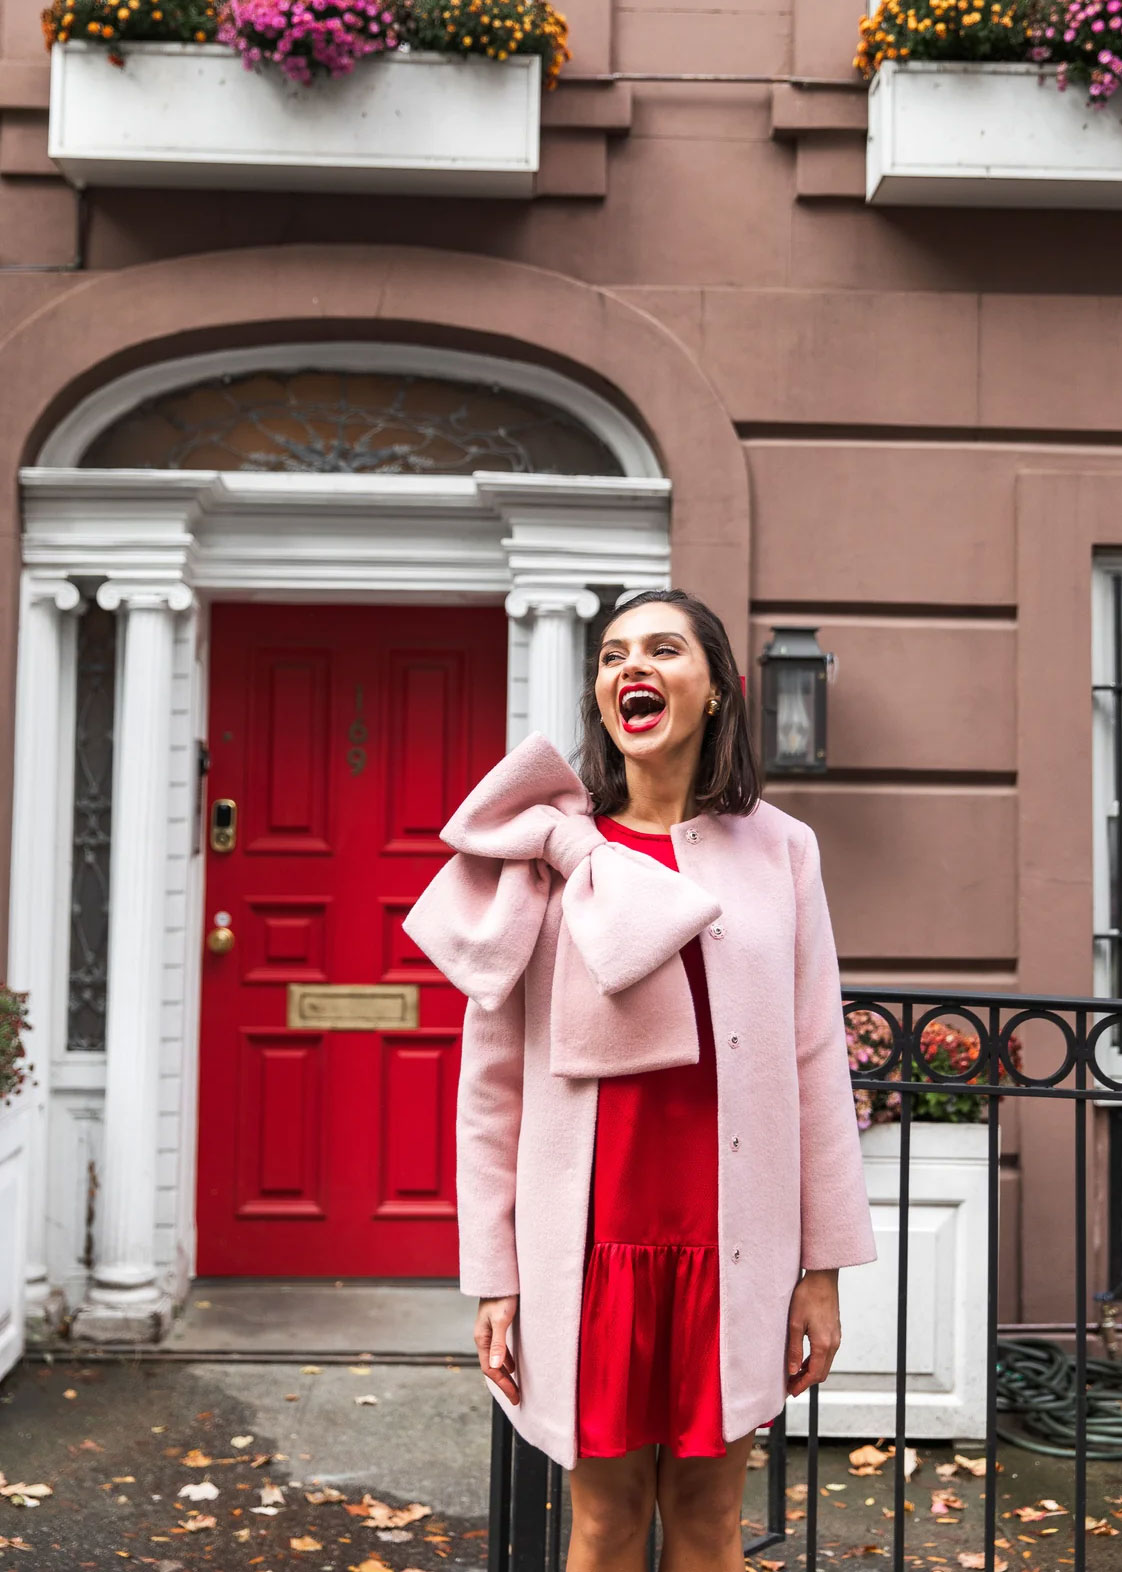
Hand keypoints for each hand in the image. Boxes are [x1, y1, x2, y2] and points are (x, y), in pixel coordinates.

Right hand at [475, 1295, 519, 1404]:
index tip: (515, 1397)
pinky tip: (514, 1366)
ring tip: (515, 1386)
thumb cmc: (501, 1296)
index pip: (490, 1369)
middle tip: (516, 1397)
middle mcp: (483, 1338)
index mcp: (482, 1338)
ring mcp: (489, 1333)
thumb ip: (499, 1343)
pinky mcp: (497, 1327)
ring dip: (505, 1374)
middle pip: (492, 1367)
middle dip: (504, 1383)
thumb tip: (496, 1366)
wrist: (500, 1276)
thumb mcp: (501, 1320)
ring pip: (496, 1360)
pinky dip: (507, 1361)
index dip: (503, 1384)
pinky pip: (500, 1351)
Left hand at [786, 1268, 840, 1397]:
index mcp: (823, 1344)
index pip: (815, 1374)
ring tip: (795, 1375)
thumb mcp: (795, 1323)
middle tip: (791, 1386)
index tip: (791, 1391)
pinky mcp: (834, 1332)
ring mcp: (836, 1338)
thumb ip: (795, 1349)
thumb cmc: (807, 1297)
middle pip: (822, 1372)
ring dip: (811, 1372)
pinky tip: (804, 1360)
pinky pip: (827, 1354)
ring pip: (825, 1364)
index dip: (802, 1385)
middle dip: (806, 1381)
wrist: (822, 1279)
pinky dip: (816, 1362)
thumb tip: (793, 1371)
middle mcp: (833, 1344)